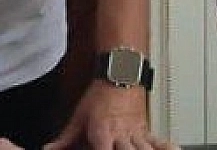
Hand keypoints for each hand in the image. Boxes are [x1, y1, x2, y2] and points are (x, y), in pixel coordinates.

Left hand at [43, 81, 177, 149]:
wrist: (120, 73)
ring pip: (146, 149)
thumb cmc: (100, 95)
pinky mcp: (147, 130)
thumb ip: (64, 138)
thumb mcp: (78, 117)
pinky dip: (167, 147)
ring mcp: (136, 133)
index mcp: (103, 133)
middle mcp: (122, 134)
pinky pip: (160, 142)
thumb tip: (49, 149)